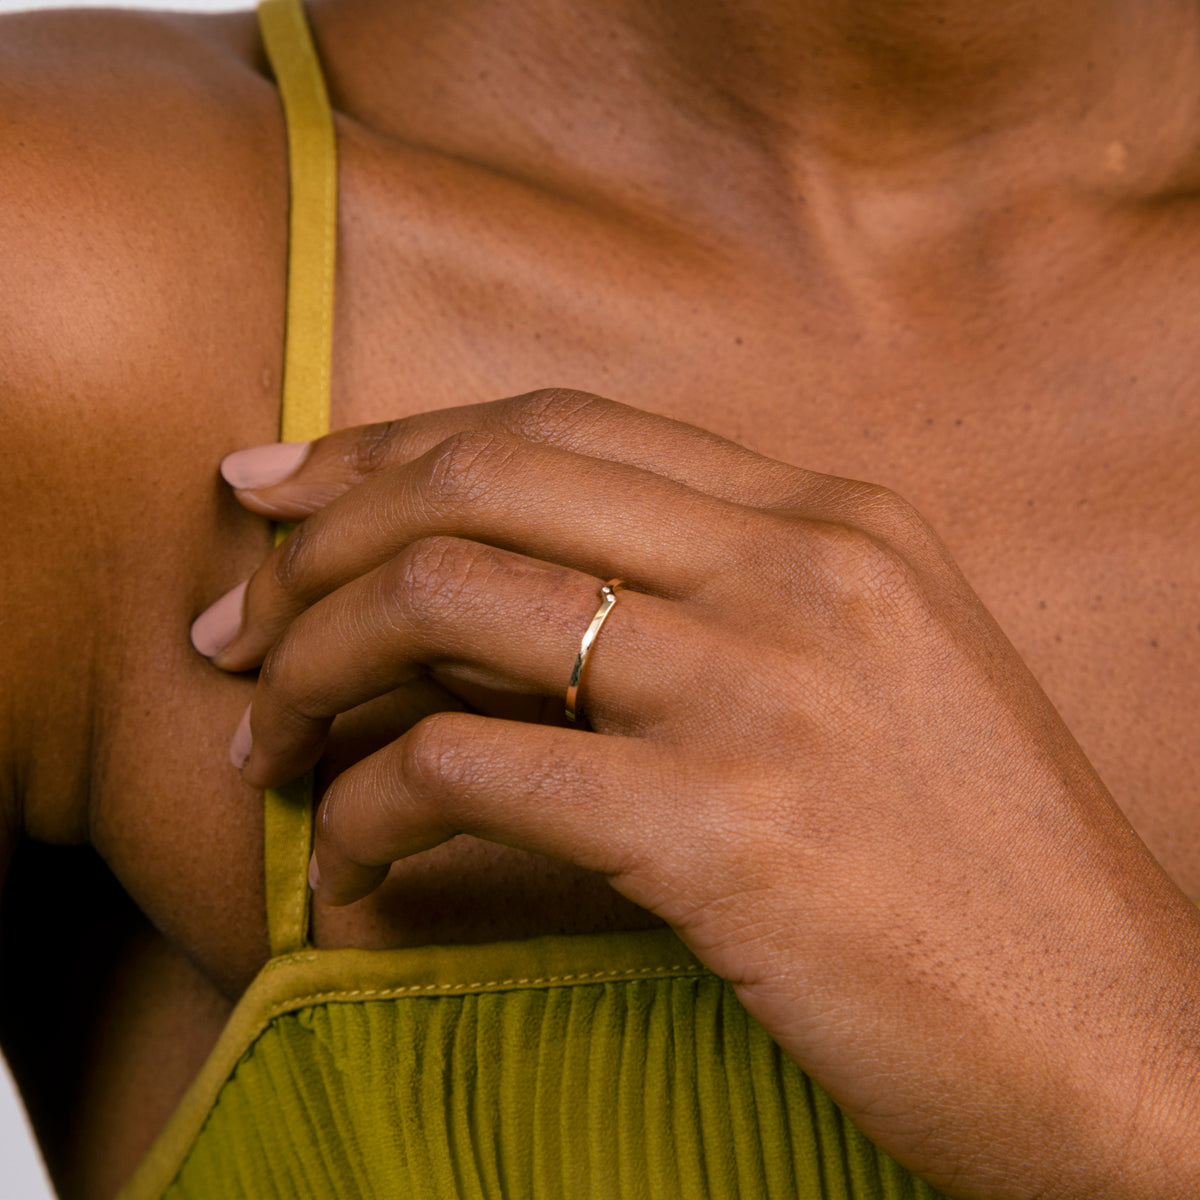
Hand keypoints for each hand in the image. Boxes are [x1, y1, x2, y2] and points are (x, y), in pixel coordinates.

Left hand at [195, 389, 1199, 1198]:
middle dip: (319, 541)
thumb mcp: (864, 679)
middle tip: (237, 622)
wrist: (1114, 1033)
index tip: (284, 493)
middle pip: (480, 480)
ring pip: (446, 599)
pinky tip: (348, 862)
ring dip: (315, 666)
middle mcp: (797, 569)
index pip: (556, 427)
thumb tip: (507, 605)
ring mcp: (762, 687)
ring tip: (267, 742)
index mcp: (833, 520)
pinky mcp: (724, 826)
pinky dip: (368, 806)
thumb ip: (712, 609)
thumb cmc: (981, 867)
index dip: (392, 447)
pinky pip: (466, 766)